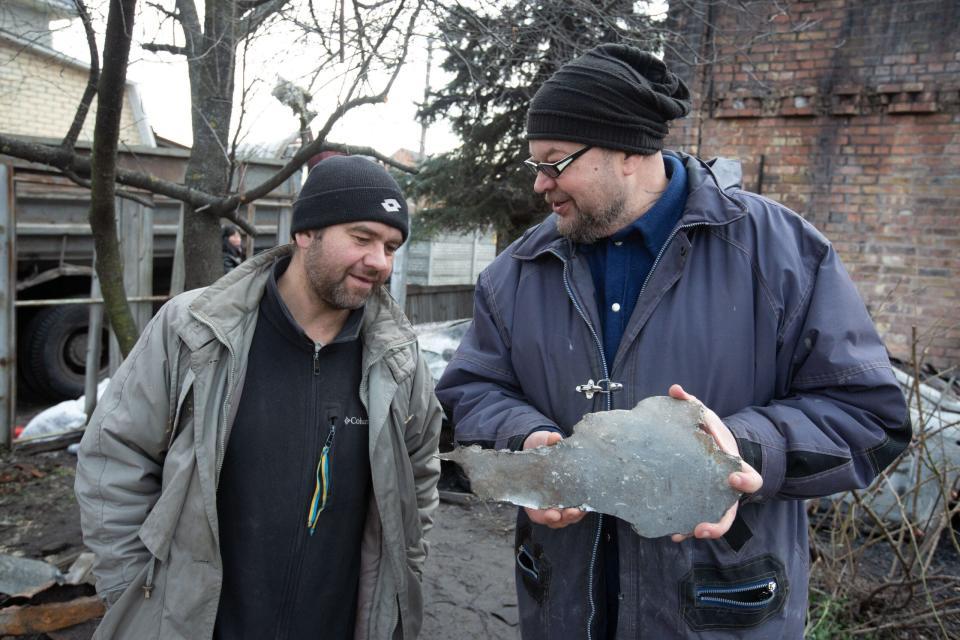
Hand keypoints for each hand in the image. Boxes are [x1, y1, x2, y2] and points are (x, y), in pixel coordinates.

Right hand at [522, 431, 586, 528]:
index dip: (546, 516)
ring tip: (584, 508)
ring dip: (577, 514)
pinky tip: (591, 499)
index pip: (538, 513)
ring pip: (569, 515)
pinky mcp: (573, 495)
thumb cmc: (537, 448)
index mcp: (533, 495)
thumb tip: (555, 437)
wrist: (545, 445)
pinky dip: (584, 505)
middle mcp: (547, 502)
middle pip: (557, 518)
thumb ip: (546, 442)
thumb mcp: (538, 443)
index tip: (553, 514)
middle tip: (573, 512)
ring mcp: (561, 500)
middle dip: (566, 517)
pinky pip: (578, 505)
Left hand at [667, 384, 762, 542]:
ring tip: (683, 534)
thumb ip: (692, 404)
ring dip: (701, 531)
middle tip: (701, 528)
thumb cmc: (710, 434)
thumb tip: (674, 389)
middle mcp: (729, 490)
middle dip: (719, 523)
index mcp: (735, 467)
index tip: (733, 479)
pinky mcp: (702, 506)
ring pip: (715, 522)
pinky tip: (672, 533)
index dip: (746, 482)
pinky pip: (696, 521)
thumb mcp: (705, 417)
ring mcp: (717, 501)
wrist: (710, 450)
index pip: (750, 479)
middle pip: (731, 513)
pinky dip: (686, 528)